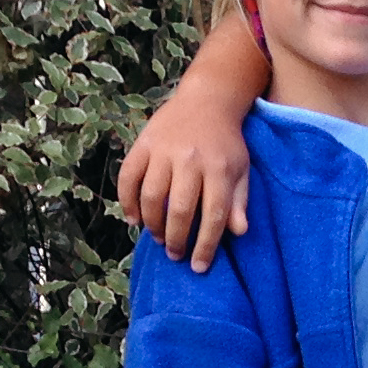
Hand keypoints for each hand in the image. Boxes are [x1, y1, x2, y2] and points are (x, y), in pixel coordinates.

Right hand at [116, 95, 253, 273]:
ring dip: (152, 223)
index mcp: (219, 169)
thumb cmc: (225, 143)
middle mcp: (191, 160)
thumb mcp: (240, 170)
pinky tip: (132, 219)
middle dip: (176, 239)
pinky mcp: (143, 143)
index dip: (205, 245)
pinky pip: (128, 176)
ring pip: (151, 196)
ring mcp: (164, 150)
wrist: (207, 101)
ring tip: (158, 237)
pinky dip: (126, 201)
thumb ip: (238, 202)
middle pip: (179, 209)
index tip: (199, 267)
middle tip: (174, 254)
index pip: (213, 215)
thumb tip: (239, 232)